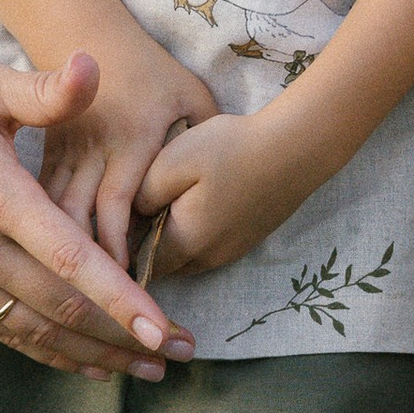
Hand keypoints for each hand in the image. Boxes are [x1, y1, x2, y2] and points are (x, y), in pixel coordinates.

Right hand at [0, 11, 190, 375]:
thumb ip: (45, 90)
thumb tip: (93, 66)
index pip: (68, 259)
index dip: (119, 298)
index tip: (163, 328)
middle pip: (61, 308)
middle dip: (126, 337)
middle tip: (183, 353)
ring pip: (37, 331)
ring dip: (97, 356)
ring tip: (151, 370)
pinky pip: (7, 333)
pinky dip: (53, 354)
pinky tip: (94, 366)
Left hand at [136, 107, 314, 278]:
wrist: (296, 148)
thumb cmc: (231, 150)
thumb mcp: (173, 161)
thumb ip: (141, 194)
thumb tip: (130, 215)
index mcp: (185, 242)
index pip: (139, 263)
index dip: (123, 245)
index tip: (117, 219)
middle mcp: (208, 258)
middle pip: (163, 264)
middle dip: (147, 245)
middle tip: (139, 207)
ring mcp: (231, 252)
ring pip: (187, 257)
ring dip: (173, 239)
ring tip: (169, 201)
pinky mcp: (247, 240)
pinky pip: (209, 248)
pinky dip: (196, 233)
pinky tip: (199, 200)